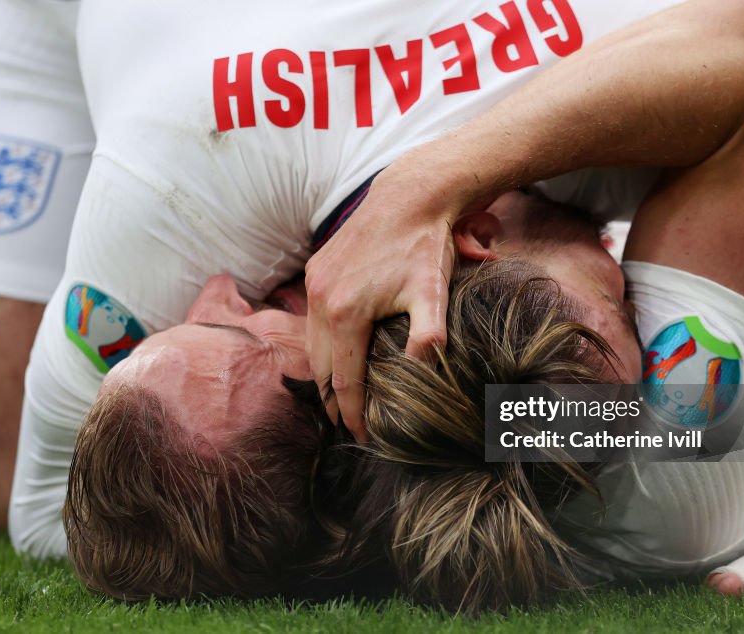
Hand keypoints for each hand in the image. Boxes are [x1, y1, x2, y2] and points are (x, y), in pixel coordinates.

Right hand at [304, 154, 475, 440]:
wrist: (408, 195)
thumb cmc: (424, 245)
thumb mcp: (433, 291)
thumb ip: (429, 334)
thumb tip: (424, 368)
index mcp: (345, 313)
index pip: (343, 380)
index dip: (352, 413)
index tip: (362, 437)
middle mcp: (321, 300)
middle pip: (319, 368)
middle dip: (333, 401)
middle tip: (349, 426)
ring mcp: (314, 284)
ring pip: (310, 344)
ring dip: (324, 374)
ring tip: (341, 399)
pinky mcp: (316, 270)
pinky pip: (310, 320)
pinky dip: (320, 344)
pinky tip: (336, 355)